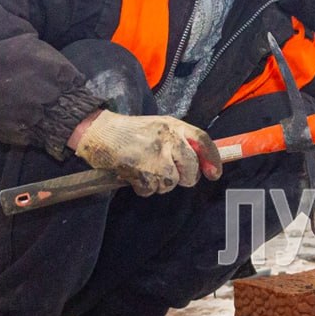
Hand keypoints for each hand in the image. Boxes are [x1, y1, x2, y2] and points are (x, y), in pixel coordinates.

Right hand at [71, 111, 221, 196]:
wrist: (100, 132)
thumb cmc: (132, 132)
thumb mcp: (161, 127)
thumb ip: (182, 141)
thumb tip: (205, 164)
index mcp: (174, 126)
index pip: (202, 141)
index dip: (213, 159)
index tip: (214, 174)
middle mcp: (168, 138)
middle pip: (191, 168)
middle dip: (185, 178)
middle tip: (171, 174)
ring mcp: (154, 155)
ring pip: (171, 183)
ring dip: (160, 183)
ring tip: (146, 169)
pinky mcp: (140, 170)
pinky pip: (151, 190)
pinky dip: (144, 188)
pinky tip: (135, 174)